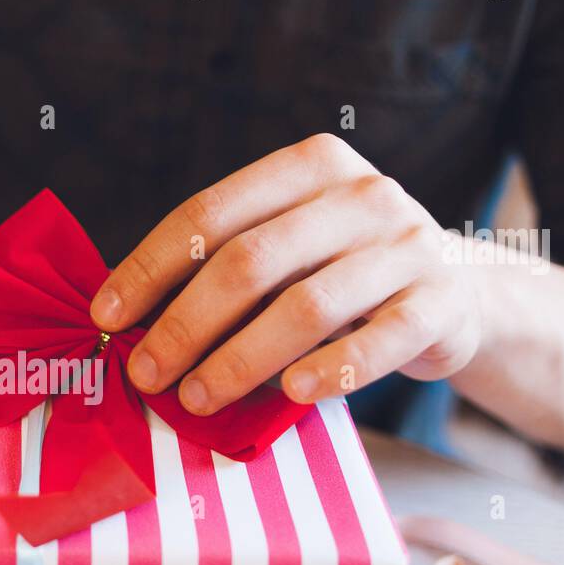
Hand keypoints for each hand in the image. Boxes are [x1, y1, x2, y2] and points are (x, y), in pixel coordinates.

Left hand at [89, 134, 485, 414]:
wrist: (456, 292)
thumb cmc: (341, 272)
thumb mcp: (289, 246)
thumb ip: (226, 265)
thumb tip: (127, 318)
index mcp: (308, 167)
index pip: (209, 213)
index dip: (150, 267)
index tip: (106, 315)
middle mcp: (360, 194)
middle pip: (250, 262)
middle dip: (185, 324)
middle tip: (146, 373)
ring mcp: (407, 246)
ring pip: (307, 306)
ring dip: (241, 360)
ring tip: (198, 397)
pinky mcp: (441, 302)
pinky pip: (379, 342)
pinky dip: (329, 372)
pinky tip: (289, 396)